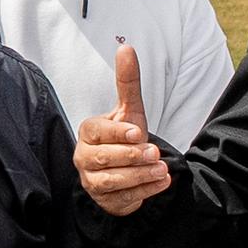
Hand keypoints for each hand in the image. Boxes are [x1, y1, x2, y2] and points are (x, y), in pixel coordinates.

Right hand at [75, 40, 171, 216]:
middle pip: (103, 158)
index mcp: (88, 132)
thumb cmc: (125, 135)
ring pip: (112, 181)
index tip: (137, 132)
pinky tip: (162, 182)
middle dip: (131, 156)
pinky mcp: (105, 200)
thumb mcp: (130, 109)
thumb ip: (127, 81)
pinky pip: (123, 198)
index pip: (97, 133)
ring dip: (139, 176)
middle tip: (154, 152)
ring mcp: (92, 181)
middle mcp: (84, 157)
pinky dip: (144, 191)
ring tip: (162, 170)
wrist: (127, 168)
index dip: (117, 133)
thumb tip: (126, 47)